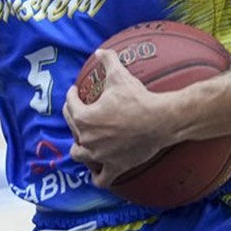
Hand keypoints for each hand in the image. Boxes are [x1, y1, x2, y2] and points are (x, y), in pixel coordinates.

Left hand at [62, 49, 176, 187]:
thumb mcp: (120, 76)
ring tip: (84, 142)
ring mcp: (100, 156)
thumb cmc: (138, 99)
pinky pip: (100, 179)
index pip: (70, 105)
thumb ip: (108, 61)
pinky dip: (97, 177)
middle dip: (73, 118)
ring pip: (79, 156)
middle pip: (73, 129)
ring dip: (80, 149)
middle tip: (80, 111)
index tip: (75, 91)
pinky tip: (97, 172)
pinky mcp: (115, 168)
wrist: (161, 120)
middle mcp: (88, 139)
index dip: (71, 95)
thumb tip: (101, 50)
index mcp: (84, 118)